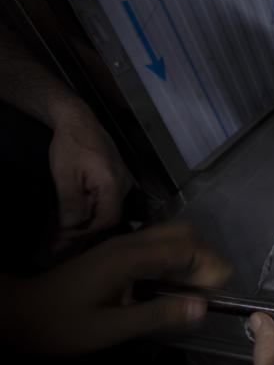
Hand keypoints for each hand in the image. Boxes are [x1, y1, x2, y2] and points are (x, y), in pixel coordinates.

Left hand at [2, 223, 230, 355]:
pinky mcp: (116, 253)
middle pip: (181, 233)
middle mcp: (128, 244)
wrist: (19, 314)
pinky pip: (157, 245)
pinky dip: (176, 258)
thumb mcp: (110, 329)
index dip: (209, 264)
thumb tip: (201, 307)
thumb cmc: (63, 325)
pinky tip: (175, 283)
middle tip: (212, 286)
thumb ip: (157, 316)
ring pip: (170, 236)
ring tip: (199, 286)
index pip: (184, 247)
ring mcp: (121, 245)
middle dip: (205, 255)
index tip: (220, 288)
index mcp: (129, 258)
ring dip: (192, 255)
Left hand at [48, 109, 132, 241]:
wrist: (79, 121)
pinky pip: (105, 201)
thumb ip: (70, 201)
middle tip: (59, 243)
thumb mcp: (65, 174)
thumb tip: (71, 226)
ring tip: (63, 234)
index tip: (63, 237)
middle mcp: (123, 185)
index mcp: (112, 184)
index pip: (107, 219)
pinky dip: (89, 212)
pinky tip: (75, 217)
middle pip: (108, 218)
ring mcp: (122, 182)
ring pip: (106, 211)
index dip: (86, 232)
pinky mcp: (116, 179)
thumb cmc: (71, 144)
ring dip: (86, 223)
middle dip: (83, 232)